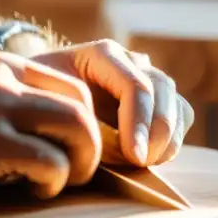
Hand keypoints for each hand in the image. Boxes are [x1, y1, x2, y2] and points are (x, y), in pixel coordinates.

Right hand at [0, 51, 101, 204]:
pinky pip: (50, 164)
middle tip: (71, 174)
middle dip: (89, 148)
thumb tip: (68, 135)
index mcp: (3, 65)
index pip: (75, 88)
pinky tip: (25, 191)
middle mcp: (4, 78)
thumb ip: (12, 104)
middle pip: (83, 107)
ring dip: (77, 166)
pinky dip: (49, 184)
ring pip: (78, 130)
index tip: (71, 154)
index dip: (85, 127)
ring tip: (50, 183)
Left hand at [32, 39, 193, 167]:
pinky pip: (181, 118)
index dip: (138, 122)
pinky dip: (172, 141)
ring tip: (143, 163)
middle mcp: (129, 60)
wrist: (40, 95)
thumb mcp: (40, 101)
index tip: (133, 157)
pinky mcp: (157, 101)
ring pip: (177, 104)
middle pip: (162, 90)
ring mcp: (147, 78)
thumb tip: (96, 142)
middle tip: (140, 162)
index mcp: (101, 54)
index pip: (134, 84)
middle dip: (157, 131)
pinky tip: (148, 158)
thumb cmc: (36, 99)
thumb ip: (67, 115)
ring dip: (167, 138)